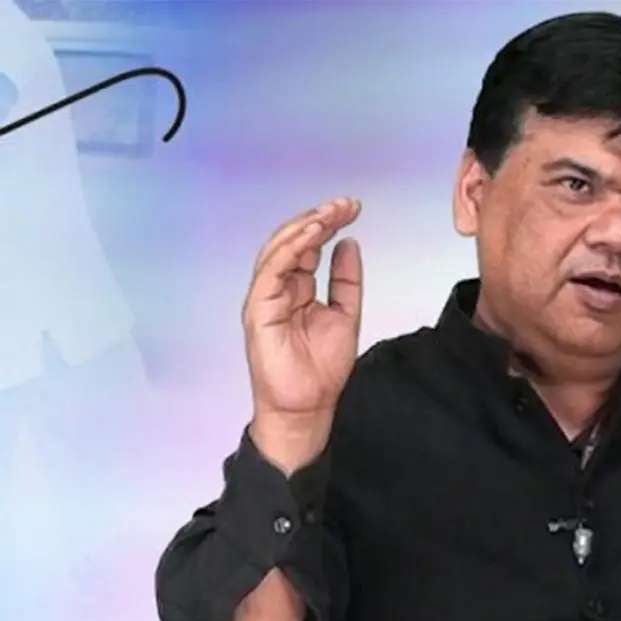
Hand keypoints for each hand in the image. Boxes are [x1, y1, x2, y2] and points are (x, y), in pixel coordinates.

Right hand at [243, 198, 362, 467]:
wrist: (309, 406)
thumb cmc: (321, 370)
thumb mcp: (346, 315)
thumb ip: (346, 281)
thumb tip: (349, 245)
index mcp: (296, 289)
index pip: (309, 246)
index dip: (328, 224)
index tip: (353, 209)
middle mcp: (278, 288)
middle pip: (293, 242)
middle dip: (319, 218)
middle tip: (345, 205)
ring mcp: (265, 297)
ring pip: (279, 249)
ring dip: (305, 227)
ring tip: (330, 214)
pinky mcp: (258, 308)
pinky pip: (271, 270)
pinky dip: (290, 248)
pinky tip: (312, 234)